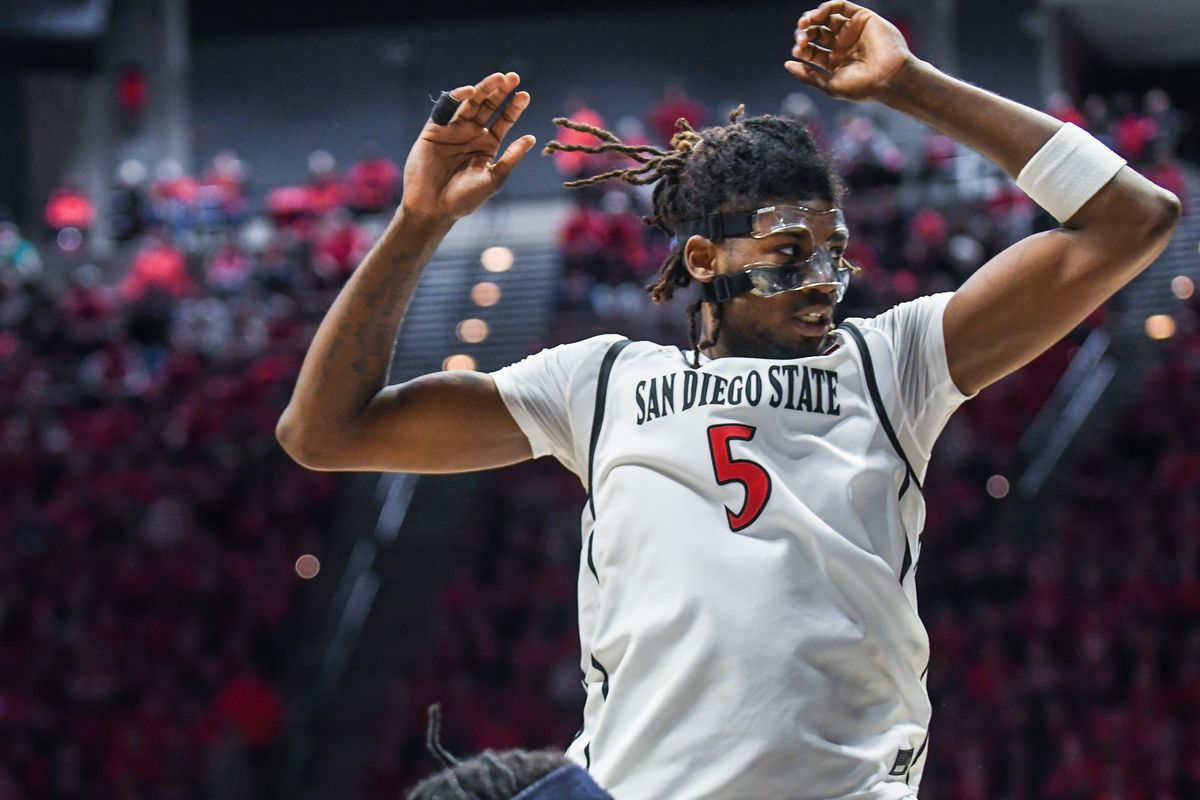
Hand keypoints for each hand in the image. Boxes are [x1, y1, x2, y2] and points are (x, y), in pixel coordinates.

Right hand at [400, 72, 535, 221]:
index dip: (514, 108)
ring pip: (470, 103)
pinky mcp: (434, 130)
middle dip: (500, 91)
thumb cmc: (464, 199)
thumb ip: (510, 158)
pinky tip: (469, 92)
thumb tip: (531, 138)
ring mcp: (453, 130)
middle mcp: (471, 134)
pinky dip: (456, 98)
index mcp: (487, 145)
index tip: (525, 95)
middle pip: (488, 106)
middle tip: (513, 77)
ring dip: (483, 89)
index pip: (504, 120)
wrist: (433, 209)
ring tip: (498, 78)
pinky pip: (445, 109)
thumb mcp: (493, 178)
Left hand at [785, 1, 913, 101]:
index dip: (801, 49)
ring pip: (825, 18)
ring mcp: (851, 31)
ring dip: (811, 18)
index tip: (797, 52)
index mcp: (834, 62)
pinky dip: (827, 7)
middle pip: (815, 33)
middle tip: (802, 39)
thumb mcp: (829, 85)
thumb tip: (787, 64)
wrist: (889, 78)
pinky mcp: (861, 18)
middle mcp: (842, 45)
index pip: (811, 51)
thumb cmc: (862, 87)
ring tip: (805, 23)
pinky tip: (818, 15)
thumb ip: (808, 75)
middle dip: (804, 34)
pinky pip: (841, 6)